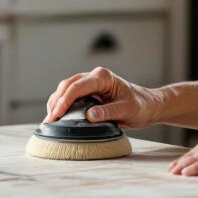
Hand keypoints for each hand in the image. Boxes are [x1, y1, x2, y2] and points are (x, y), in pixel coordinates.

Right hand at [43, 67, 163, 128]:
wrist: (148, 106)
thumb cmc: (140, 105)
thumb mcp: (127, 110)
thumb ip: (108, 112)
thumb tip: (89, 116)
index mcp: (103, 77)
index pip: (77, 86)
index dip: (64, 100)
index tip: (56, 114)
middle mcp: (94, 77)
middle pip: (67, 85)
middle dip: (56, 102)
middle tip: (49, 120)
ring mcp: (90, 84)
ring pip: (66, 90)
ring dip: (56, 103)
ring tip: (50, 120)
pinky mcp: (89, 93)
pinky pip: (71, 96)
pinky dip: (62, 105)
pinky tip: (58, 116)